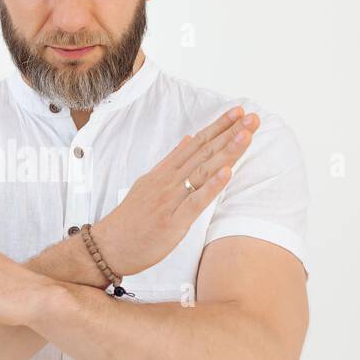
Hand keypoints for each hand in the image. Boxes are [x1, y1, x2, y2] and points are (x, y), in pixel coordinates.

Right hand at [93, 106, 259, 277]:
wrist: (107, 246)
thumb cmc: (129, 220)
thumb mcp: (148, 183)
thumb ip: (170, 162)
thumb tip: (188, 139)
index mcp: (163, 172)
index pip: (196, 144)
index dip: (218, 127)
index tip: (238, 113)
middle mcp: (168, 181)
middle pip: (203, 152)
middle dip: (229, 133)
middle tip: (252, 116)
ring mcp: (170, 200)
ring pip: (202, 171)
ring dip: (226, 152)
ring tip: (245, 135)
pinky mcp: (173, 222)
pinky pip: (195, 202)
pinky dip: (211, 187)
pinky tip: (227, 173)